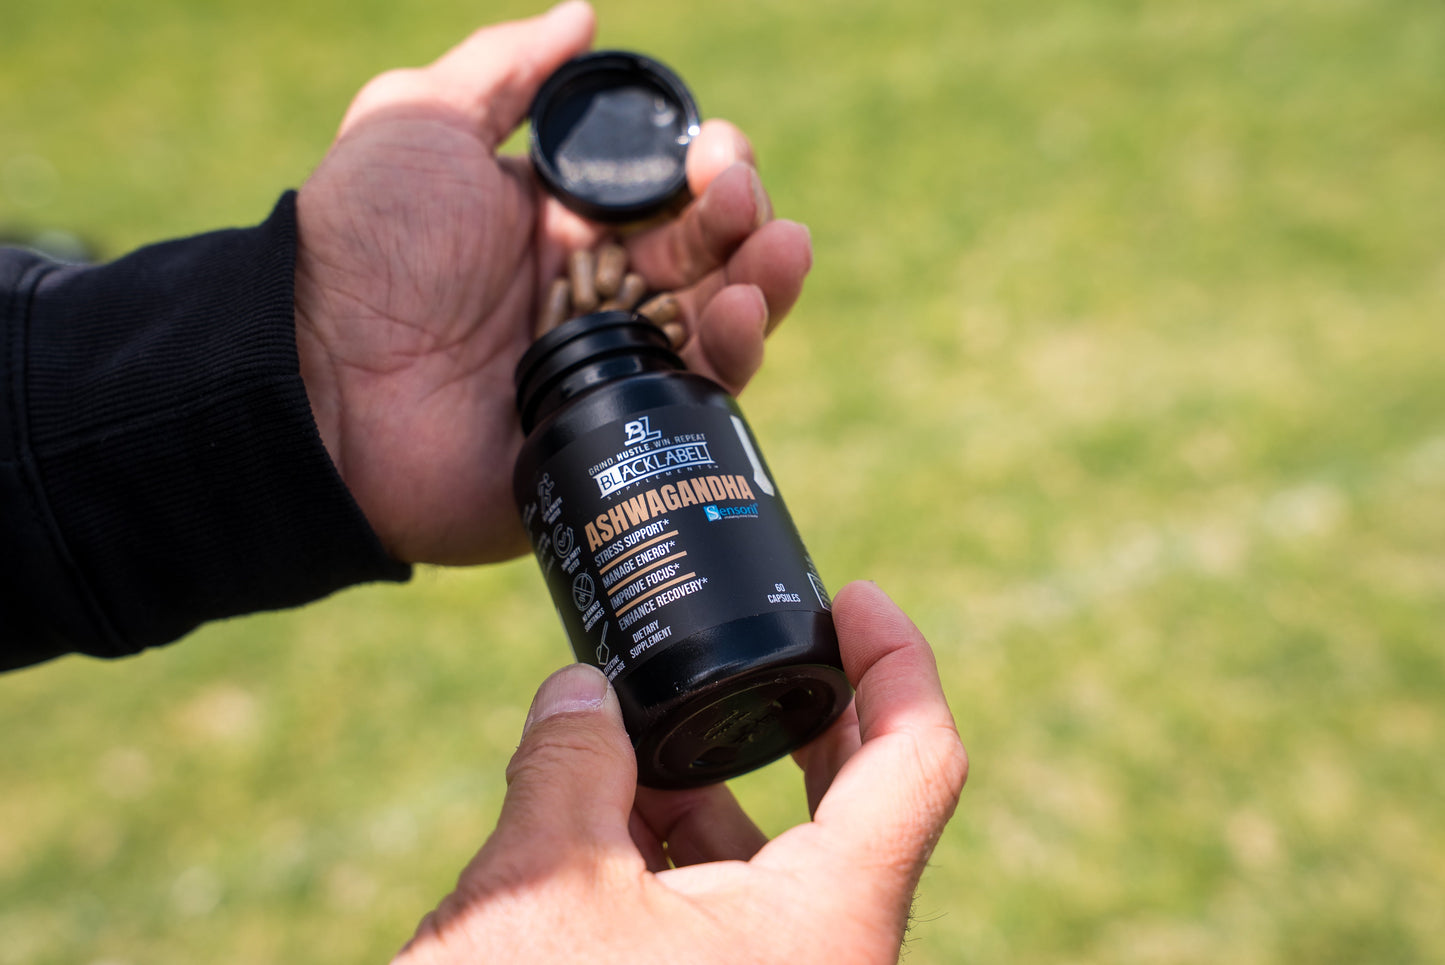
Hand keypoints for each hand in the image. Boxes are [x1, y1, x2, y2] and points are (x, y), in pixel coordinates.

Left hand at [293, 1, 811, 564]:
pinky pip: (697, 396)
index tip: (715, 150)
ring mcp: (608, 364)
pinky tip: (739, 312)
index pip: (667, 191)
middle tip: (737, 195)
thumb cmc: (362, 244)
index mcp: (561, 223)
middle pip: (708, 252)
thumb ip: (506, 69)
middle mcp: (595, 293)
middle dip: (743, 213)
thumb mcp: (420, 122)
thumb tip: (582, 15)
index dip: (707, 166)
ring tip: (774, 248)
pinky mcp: (613, 431)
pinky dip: (735, 352)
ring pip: (719, 321)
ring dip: (760, 278)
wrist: (317, 376)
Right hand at [393, 582, 967, 964]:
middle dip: (801, 711)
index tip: (853, 598)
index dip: (900, 661)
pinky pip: (732, 913)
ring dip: (715, 784)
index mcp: (830, 926)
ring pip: (780, 861)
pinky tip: (610, 813)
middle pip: (857, 804)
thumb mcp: (539, 889)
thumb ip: (569, 765)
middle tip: (763, 636)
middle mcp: (828, 962)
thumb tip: (579, 688)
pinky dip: (682, 852)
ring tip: (635, 728)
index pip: (919, 762)